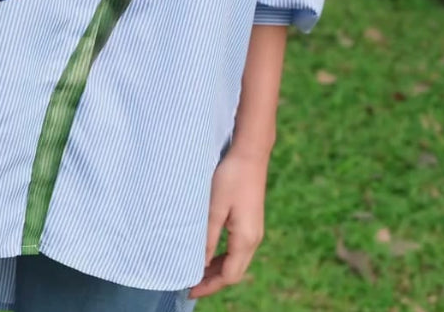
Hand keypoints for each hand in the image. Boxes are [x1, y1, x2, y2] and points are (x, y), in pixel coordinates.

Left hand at [188, 147, 268, 299]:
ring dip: (217, 268)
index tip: (189, 290)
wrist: (251, 153)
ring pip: (236, 261)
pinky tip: (209, 251)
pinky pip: (238, 248)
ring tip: (195, 270)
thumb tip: (199, 265)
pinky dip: (223, 256)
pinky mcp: (251, 221)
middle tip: (189, 283)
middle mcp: (254, 239)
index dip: (209, 286)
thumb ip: (207, 238)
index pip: (228, 276)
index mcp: (246, 239)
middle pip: (234, 272)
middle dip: (212, 281)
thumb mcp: (215, 208)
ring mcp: (254, 230)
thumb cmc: (231, 177)